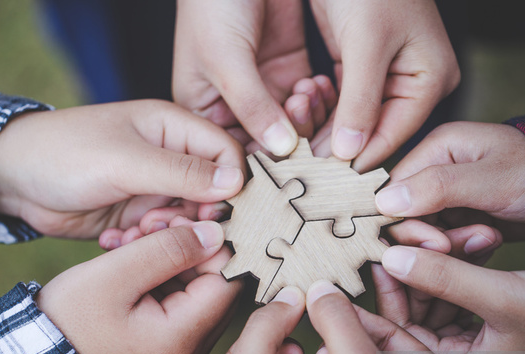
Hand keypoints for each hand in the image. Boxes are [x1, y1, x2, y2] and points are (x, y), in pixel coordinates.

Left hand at [0, 100, 244, 240]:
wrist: (14, 179)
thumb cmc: (64, 153)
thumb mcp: (124, 161)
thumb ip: (181, 172)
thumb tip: (236, 182)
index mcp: (174, 128)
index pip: (228, 154)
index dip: (234, 184)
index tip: (220, 212)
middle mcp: (171, 158)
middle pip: (214, 193)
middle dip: (197, 217)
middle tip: (166, 227)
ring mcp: (155, 188)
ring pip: (189, 219)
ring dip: (168, 233)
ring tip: (135, 233)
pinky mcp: (139, 215)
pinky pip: (161, 235)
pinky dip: (145, 242)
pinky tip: (118, 239)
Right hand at [35, 217, 241, 353]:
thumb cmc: (68, 321)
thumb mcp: (115, 275)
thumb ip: (169, 249)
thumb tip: (216, 234)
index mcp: (181, 340)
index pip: (226, 280)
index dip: (209, 243)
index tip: (176, 221)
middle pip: (213, 287)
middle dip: (187, 250)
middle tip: (150, 227)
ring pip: (194, 295)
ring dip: (171, 263)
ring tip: (133, 242)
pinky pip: (176, 310)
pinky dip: (160, 282)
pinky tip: (133, 262)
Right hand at [174, 0, 308, 155]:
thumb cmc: (211, 4)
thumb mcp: (225, 59)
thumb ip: (253, 105)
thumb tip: (281, 148)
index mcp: (204, 110)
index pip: (234, 151)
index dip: (262, 162)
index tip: (290, 167)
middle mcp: (235, 105)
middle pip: (268, 142)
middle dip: (291, 138)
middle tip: (308, 130)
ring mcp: (264, 88)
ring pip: (294, 123)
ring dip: (308, 114)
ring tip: (307, 91)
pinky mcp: (288, 69)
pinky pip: (310, 98)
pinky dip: (320, 96)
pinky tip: (319, 82)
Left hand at [310, 0, 458, 170]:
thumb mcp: (366, 43)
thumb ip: (360, 100)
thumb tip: (349, 152)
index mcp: (429, 79)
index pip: (393, 134)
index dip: (360, 158)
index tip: (327, 180)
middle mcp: (412, 83)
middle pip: (373, 131)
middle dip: (340, 147)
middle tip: (305, 169)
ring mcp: (386, 78)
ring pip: (355, 120)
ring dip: (327, 131)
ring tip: (297, 149)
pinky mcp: (361, 71)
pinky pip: (342, 103)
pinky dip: (323, 111)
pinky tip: (301, 122)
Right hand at [375, 122, 524, 240]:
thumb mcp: (494, 181)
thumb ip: (438, 188)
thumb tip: (383, 202)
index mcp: (437, 148)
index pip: (393, 191)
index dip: (406, 222)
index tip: (437, 242)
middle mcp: (435, 169)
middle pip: (406, 215)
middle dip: (435, 236)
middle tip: (473, 242)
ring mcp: (447, 195)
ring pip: (424, 231)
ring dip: (453, 244)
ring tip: (488, 239)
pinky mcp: (460, 215)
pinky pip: (443, 239)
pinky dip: (462, 247)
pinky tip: (487, 243)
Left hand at [375, 244, 524, 353]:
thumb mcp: (502, 296)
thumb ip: (445, 278)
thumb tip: (391, 257)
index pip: (401, 335)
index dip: (386, 294)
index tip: (375, 256)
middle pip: (415, 310)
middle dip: (417, 270)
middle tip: (412, 235)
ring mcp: (469, 338)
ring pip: (433, 294)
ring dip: (439, 261)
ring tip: (448, 233)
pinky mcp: (481, 317)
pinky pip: (454, 287)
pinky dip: (458, 262)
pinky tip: (469, 239)